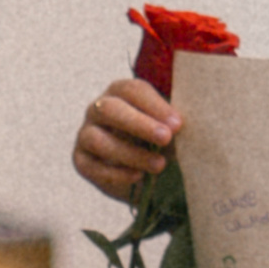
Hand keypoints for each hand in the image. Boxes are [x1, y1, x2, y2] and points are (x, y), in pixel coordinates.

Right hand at [72, 77, 180, 202]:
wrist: (148, 176)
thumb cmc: (162, 142)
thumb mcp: (171, 129)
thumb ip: (175, 123)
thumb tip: (186, 124)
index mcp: (122, 93)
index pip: (133, 90)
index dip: (155, 105)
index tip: (178, 124)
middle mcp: (99, 110)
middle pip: (111, 109)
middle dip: (139, 124)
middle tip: (166, 138)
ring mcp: (86, 134)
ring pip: (98, 139)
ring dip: (129, 153)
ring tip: (159, 165)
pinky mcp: (82, 161)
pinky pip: (91, 166)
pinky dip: (116, 173)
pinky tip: (138, 177)